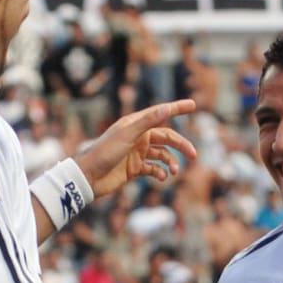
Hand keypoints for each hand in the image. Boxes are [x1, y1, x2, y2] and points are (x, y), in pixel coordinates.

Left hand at [76, 100, 197, 199]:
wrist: (89, 177)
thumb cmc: (104, 152)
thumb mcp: (127, 135)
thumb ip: (147, 121)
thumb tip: (166, 108)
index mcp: (136, 124)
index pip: (161, 113)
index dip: (177, 108)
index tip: (193, 105)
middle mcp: (138, 137)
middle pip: (166, 138)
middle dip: (181, 145)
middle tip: (194, 155)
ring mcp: (137, 153)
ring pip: (162, 155)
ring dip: (171, 162)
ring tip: (174, 172)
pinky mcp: (135, 168)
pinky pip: (154, 169)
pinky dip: (160, 173)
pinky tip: (161, 177)